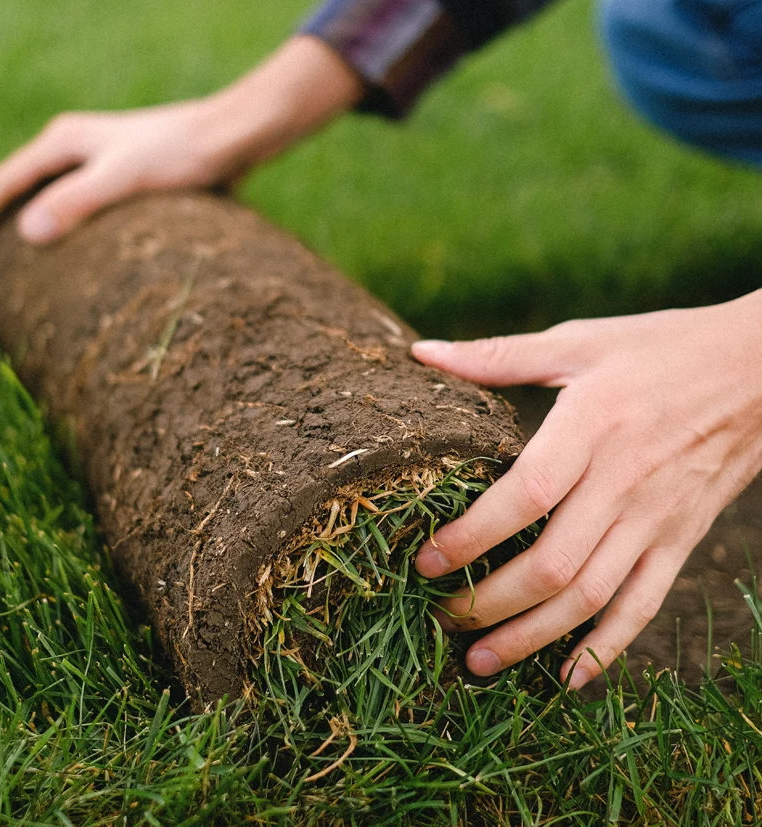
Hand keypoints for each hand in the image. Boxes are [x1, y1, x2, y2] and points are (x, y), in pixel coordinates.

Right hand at [0, 36, 362, 263]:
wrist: (232, 137)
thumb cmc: (182, 154)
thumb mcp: (125, 177)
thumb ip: (78, 202)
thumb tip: (27, 233)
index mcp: (63, 142)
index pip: (2, 184)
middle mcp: (75, 147)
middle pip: (19, 189)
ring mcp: (99, 161)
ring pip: (49, 199)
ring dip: (30, 232)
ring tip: (19, 272)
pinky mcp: (124, 178)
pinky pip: (80, 208)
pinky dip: (66, 233)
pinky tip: (76, 261)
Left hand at [412, 291, 761, 688]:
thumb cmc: (661, 349)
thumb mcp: (579, 341)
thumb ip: (498, 356)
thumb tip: (423, 352)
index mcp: (591, 427)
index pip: (524, 497)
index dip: (471, 536)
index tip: (425, 561)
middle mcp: (624, 482)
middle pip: (552, 565)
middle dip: (488, 603)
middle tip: (440, 616)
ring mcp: (657, 519)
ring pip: (590, 598)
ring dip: (531, 637)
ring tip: (478, 662)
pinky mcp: (682, 540)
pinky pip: (643, 606)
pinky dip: (606, 648)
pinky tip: (566, 677)